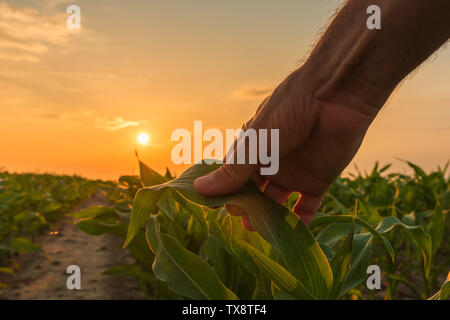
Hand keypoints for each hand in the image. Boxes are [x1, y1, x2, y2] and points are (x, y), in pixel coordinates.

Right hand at [194, 70, 377, 229]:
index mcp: (253, 147)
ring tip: (258, 228)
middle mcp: (271, 162)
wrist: (337, 95)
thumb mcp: (257, 142)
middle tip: (241, 218)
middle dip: (245, 207)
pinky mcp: (317, 181)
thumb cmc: (290, 110)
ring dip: (267, 218)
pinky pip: (306, 207)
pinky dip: (299, 221)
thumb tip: (199, 189)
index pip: (232, 174)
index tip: (215, 207)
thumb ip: (233, 170)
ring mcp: (294, 173)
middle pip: (253, 192)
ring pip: (276, 202)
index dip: (224, 190)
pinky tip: (290, 234)